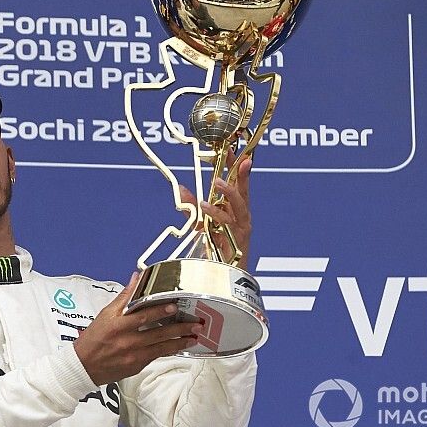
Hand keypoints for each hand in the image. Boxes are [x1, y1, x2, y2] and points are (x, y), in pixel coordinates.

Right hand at [73, 272, 201, 385]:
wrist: (83, 366)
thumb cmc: (93, 338)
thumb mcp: (105, 314)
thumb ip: (124, 297)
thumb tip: (137, 278)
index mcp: (118, 325)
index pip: (143, 316)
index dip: (159, 311)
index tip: (174, 306)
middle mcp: (127, 341)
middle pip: (158, 333)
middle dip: (179, 328)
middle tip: (195, 324)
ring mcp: (133, 355)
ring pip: (161, 348)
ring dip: (179, 342)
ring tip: (194, 337)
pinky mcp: (137, 366)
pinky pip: (157, 356)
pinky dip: (169, 350)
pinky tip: (179, 346)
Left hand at [180, 152, 251, 269]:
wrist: (228, 274)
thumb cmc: (221, 249)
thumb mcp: (204, 223)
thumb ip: (193, 207)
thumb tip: (182, 190)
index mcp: (237, 209)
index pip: (240, 184)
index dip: (239, 168)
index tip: (236, 151)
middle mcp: (243, 215)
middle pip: (244, 190)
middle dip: (241, 173)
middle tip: (235, 158)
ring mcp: (242, 226)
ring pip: (239, 204)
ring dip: (228, 191)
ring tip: (216, 182)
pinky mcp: (238, 238)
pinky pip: (226, 222)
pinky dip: (215, 212)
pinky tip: (205, 206)